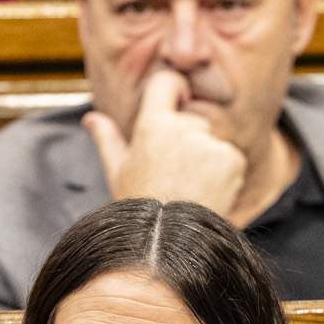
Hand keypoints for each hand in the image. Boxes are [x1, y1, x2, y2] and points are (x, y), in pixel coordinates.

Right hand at [83, 68, 249, 215]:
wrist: (168, 242)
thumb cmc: (140, 207)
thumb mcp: (118, 170)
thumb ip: (107, 138)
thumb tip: (91, 118)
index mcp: (152, 124)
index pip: (168, 81)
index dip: (174, 88)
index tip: (177, 100)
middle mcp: (183, 128)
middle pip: (194, 119)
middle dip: (190, 140)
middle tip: (176, 172)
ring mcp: (210, 144)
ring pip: (213, 140)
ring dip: (208, 158)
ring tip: (191, 186)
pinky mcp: (232, 159)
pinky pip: (232, 158)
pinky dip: (225, 172)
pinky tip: (208, 191)